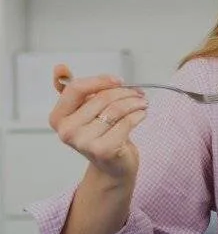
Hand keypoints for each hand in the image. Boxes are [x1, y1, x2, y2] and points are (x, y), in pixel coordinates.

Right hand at [49, 64, 147, 180]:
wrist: (112, 166)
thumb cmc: (100, 134)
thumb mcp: (84, 110)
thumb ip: (74, 90)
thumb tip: (60, 67)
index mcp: (59, 117)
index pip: (76, 88)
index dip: (101, 80)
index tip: (118, 80)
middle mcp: (66, 131)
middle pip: (102, 97)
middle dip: (125, 92)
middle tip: (138, 93)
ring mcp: (84, 142)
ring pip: (116, 109)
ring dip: (135, 102)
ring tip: (142, 102)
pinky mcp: (103, 150)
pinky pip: (126, 122)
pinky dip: (139, 114)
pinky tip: (142, 114)